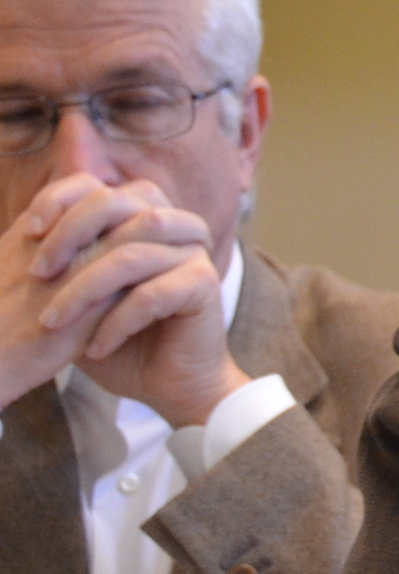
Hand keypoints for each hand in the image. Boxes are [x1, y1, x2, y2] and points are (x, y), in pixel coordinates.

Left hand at [0, 174, 245, 426]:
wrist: (169, 386)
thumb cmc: (118, 340)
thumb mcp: (79, 297)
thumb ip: (61, 265)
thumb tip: (12, 238)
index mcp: (142, 218)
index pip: (97, 187)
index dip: (59, 199)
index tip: (26, 231)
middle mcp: (171, 227)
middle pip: (117, 204)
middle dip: (68, 234)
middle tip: (37, 274)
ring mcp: (192, 253)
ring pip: (130, 253)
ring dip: (83, 287)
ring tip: (53, 322)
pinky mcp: (205, 285)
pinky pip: (152, 294)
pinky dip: (116, 323)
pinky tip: (94, 349)